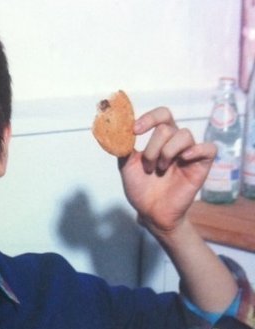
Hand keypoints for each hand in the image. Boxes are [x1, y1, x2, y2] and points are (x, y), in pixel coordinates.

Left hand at [120, 107, 215, 234]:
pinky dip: (197, 150)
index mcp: (161, 139)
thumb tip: (118, 130)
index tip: (134, 130)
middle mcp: (176, 143)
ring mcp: (190, 153)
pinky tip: (183, 159)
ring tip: (160, 170)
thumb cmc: (141, 189)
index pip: (162, 115)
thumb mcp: (127, 166)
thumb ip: (123, 147)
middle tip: (148, 167)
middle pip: (167, 128)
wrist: (151, 213)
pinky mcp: (202, 166)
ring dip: (167, 153)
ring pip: (184, 135)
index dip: (149, 118)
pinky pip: (209, 148)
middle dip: (152, 148)